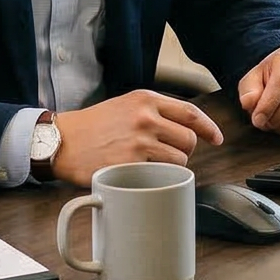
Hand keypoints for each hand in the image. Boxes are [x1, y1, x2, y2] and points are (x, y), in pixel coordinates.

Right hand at [49, 90, 223, 184]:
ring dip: (174, 167)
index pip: (191, 113)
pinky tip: (146, 176)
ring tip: (154, 168)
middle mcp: (146, 117)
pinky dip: (160, 179)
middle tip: (171, 157)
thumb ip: (153, 112)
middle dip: (186, 151)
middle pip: (189, 138)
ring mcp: (139, 141)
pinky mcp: (131, 163)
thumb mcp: (125, 106)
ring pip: (180, 159)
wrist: (62, 141)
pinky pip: (163, 174)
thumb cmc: (93, 126)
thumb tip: (185, 127)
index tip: (217, 138)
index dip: (209, 128)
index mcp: (146, 100)